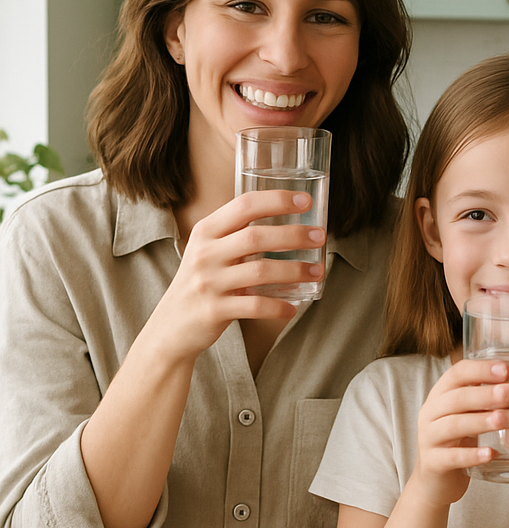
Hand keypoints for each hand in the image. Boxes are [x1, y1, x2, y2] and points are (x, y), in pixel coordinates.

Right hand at [149, 190, 325, 362]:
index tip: (305, 201)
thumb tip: (291, 223)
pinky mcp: (214, 310)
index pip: (244, 205)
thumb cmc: (202, 282)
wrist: (170, 327)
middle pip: (256, 236)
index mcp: (206, 231)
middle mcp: (205, 253)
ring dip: (295, 271)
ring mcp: (208, 282)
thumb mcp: (210, 251)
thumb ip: (238, 235)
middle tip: (320, 236)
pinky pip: (254, 307)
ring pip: (260, 271)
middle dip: (294, 235)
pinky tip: (293, 308)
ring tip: (318, 272)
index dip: (276, 200)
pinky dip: (278, 307)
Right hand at [410, 358, 508, 506]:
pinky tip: (491, 454)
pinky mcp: (432, 463)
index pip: (457, 373)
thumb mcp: (470, 413)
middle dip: (484, 394)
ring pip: (453, 425)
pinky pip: (452, 457)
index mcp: (440, 394)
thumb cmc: (460, 440)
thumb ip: (488, 397)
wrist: (436, 481)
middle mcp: (430, 412)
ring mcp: (428, 438)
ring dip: (479, 421)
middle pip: (456, 398)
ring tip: (502, 420)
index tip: (507, 369)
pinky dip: (472, 455)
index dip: (481, 369)